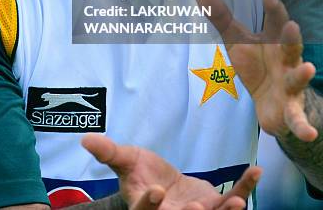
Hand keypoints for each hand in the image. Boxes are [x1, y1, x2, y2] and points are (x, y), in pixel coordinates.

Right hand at [82, 134, 260, 209]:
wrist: (161, 183)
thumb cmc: (139, 172)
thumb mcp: (125, 160)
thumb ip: (108, 152)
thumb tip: (84, 137)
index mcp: (146, 208)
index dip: (149, 204)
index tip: (155, 189)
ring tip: (236, 203)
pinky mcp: (215, 205)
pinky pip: (232, 198)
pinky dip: (245, 187)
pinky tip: (256, 171)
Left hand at [195, 0, 317, 141]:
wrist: (271, 102)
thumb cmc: (256, 62)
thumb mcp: (235, 39)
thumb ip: (219, 14)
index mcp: (274, 40)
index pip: (275, 21)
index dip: (273, 9)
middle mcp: (286, 59)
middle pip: (291, 45)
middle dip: (291, 36)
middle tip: (291, 25)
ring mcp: (290, 84)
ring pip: (298, 77)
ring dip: (302, 74)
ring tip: (309, 68)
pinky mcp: (290, 110)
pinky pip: (298, 119)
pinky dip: (304, 126)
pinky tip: (310, 133)